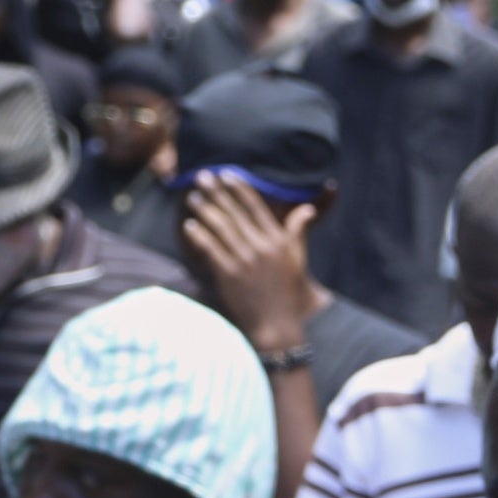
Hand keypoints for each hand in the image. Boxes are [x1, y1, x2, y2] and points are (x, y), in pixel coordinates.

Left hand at [177, 178, 316, 354]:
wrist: (277, 325)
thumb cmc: (287, 292)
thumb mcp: (297, 259)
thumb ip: (297, 232)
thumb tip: (307, 209)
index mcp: (278, 240)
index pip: (256, 207)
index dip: (240, 188)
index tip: (227, 173)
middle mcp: (262, 246)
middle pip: (235, 213)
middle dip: (217, 192)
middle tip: (202, 175)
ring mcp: (245, 260)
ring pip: (222, 228)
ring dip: (205, 210)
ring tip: (192, 196)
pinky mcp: (229, 275)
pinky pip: (212, 250)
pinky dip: (200, 236)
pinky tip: (190, 225)